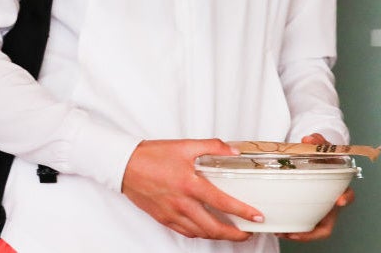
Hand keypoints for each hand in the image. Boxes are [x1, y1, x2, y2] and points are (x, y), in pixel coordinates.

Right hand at [121, 138, 262, 240]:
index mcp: (190, 184)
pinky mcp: (164, 218)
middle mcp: (182, 203)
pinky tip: (206, 230)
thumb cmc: (152, 155)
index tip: (256, 217)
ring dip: (218, 235)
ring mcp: (172, 213)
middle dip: (234, 234)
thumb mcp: (185, 145)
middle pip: (213, 227)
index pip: (222, 202)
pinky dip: (200, 234)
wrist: (125, 166)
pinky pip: (186, 232)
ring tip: (231, 233)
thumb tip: (232, 150)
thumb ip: (211, 147)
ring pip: (201, 233)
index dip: (242, 211)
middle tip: (247, 233)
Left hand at [278, 133, 354, 242]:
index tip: (340, 200)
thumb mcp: (322, 146)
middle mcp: (331, 202)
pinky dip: (293, 228)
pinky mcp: (310, 212)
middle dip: (314, 232)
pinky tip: (279, 228)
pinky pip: (303, 225)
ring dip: (300, 234)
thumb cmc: (322, 156)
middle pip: (329, 222)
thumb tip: (309, 139)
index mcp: (339, 187)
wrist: (318, 160)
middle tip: (296, 234)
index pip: (348, 194)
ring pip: (314, 228)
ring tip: (282, 233)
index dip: (346, 198)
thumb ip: (318, 141)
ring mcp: (321, 209)